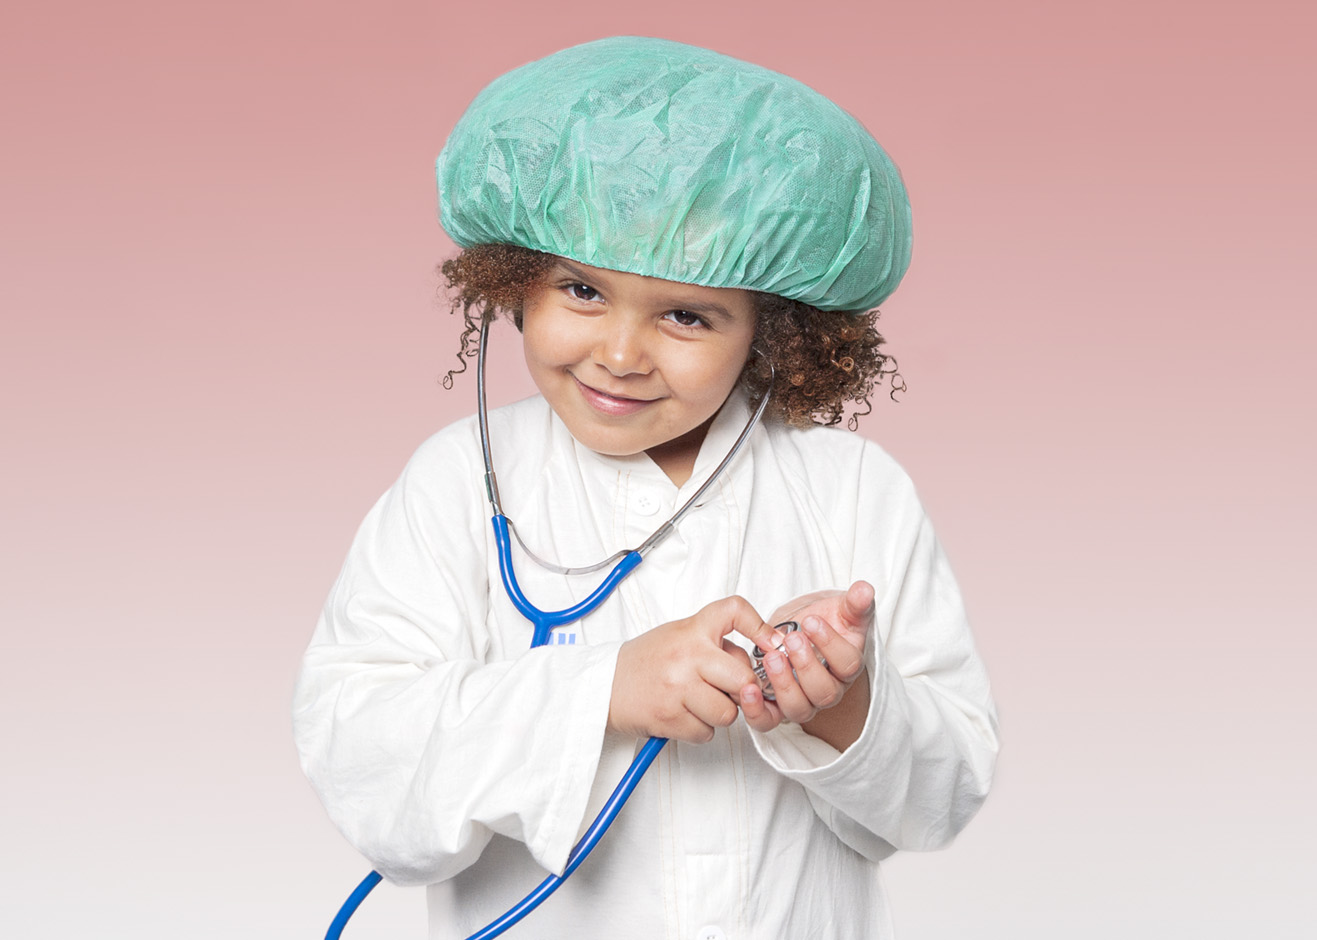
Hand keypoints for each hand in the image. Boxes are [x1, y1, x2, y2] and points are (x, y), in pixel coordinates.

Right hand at [609, 595, 769, 742]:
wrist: (605, 686)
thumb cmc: (646, 661)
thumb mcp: (679, 636)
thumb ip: (714, 644)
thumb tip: (755, 663)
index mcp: (692, 630)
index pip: (734, 611)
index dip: (761, 626)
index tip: (772, 643)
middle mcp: (687, 655)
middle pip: (744, 678)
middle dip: (742, 691)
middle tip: (727, 690)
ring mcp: (678, 688)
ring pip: (728, 712)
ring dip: (719, 714)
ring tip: (697, 703)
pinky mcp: (670, 718)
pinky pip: (707, 732)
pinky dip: (700, 729)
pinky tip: (683, 715)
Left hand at [738, 581, 874, 748]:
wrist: (800, 630)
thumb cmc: (824, 621)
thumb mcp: (840, 609)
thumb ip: (854, 602)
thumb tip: (865, 589)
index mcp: (846, 667)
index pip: (848, 664)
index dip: (830, 644)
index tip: (812, 621)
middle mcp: (828, 690)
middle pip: (824, 692)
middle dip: (807, 666)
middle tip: (793, 640)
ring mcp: (803, 701)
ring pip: (799, 708)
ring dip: (784, 685)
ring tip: (772, 658)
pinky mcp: (776, 708)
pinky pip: (768, 721)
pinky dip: (756, 711)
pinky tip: (747, 690)